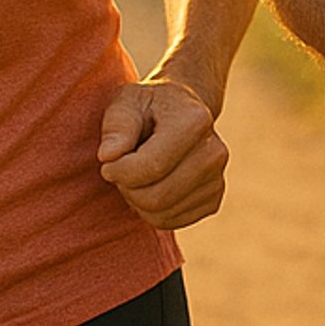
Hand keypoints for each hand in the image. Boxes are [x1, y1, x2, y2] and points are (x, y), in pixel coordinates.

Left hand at [97, 78, 228, 229]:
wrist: (179, 112)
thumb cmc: (147, 107)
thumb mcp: (126, 104)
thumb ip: (116, 127)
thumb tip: (108, 156)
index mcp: (196, 121)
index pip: (151, 166)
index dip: (119, 171)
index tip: (107, 161)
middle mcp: (215, 152)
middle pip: (157, 197)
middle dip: (127, 189)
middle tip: (120, 170)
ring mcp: (217, 178)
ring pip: (162, 214)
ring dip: (136, 201)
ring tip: (135, 175)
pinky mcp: (213, 199)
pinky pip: (171, 222)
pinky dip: (151, 212)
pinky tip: (150, 186)